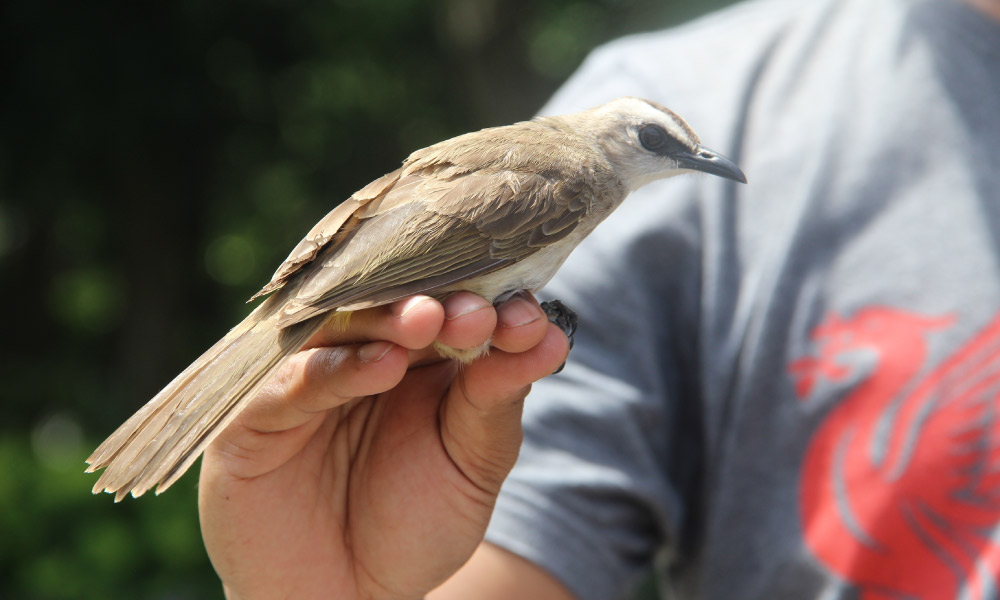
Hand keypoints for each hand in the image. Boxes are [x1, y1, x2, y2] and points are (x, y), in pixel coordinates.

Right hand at [198, 292, 569, 599]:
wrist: (348, 599)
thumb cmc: (411, 528)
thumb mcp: (471, 465)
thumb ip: (496, 401)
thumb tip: (550, 338)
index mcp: (413, 356)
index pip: (448, 309)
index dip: (488, 306)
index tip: (531, 318)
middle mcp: (356, 354)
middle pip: (391, 305)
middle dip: (438, 303)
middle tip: (478, 311)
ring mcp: (301, 379)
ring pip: (339, 329)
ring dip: (387, 321)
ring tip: (433, 320)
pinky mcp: (251, 417)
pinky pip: (291, 382)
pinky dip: (336, 369)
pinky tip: (384, 366)